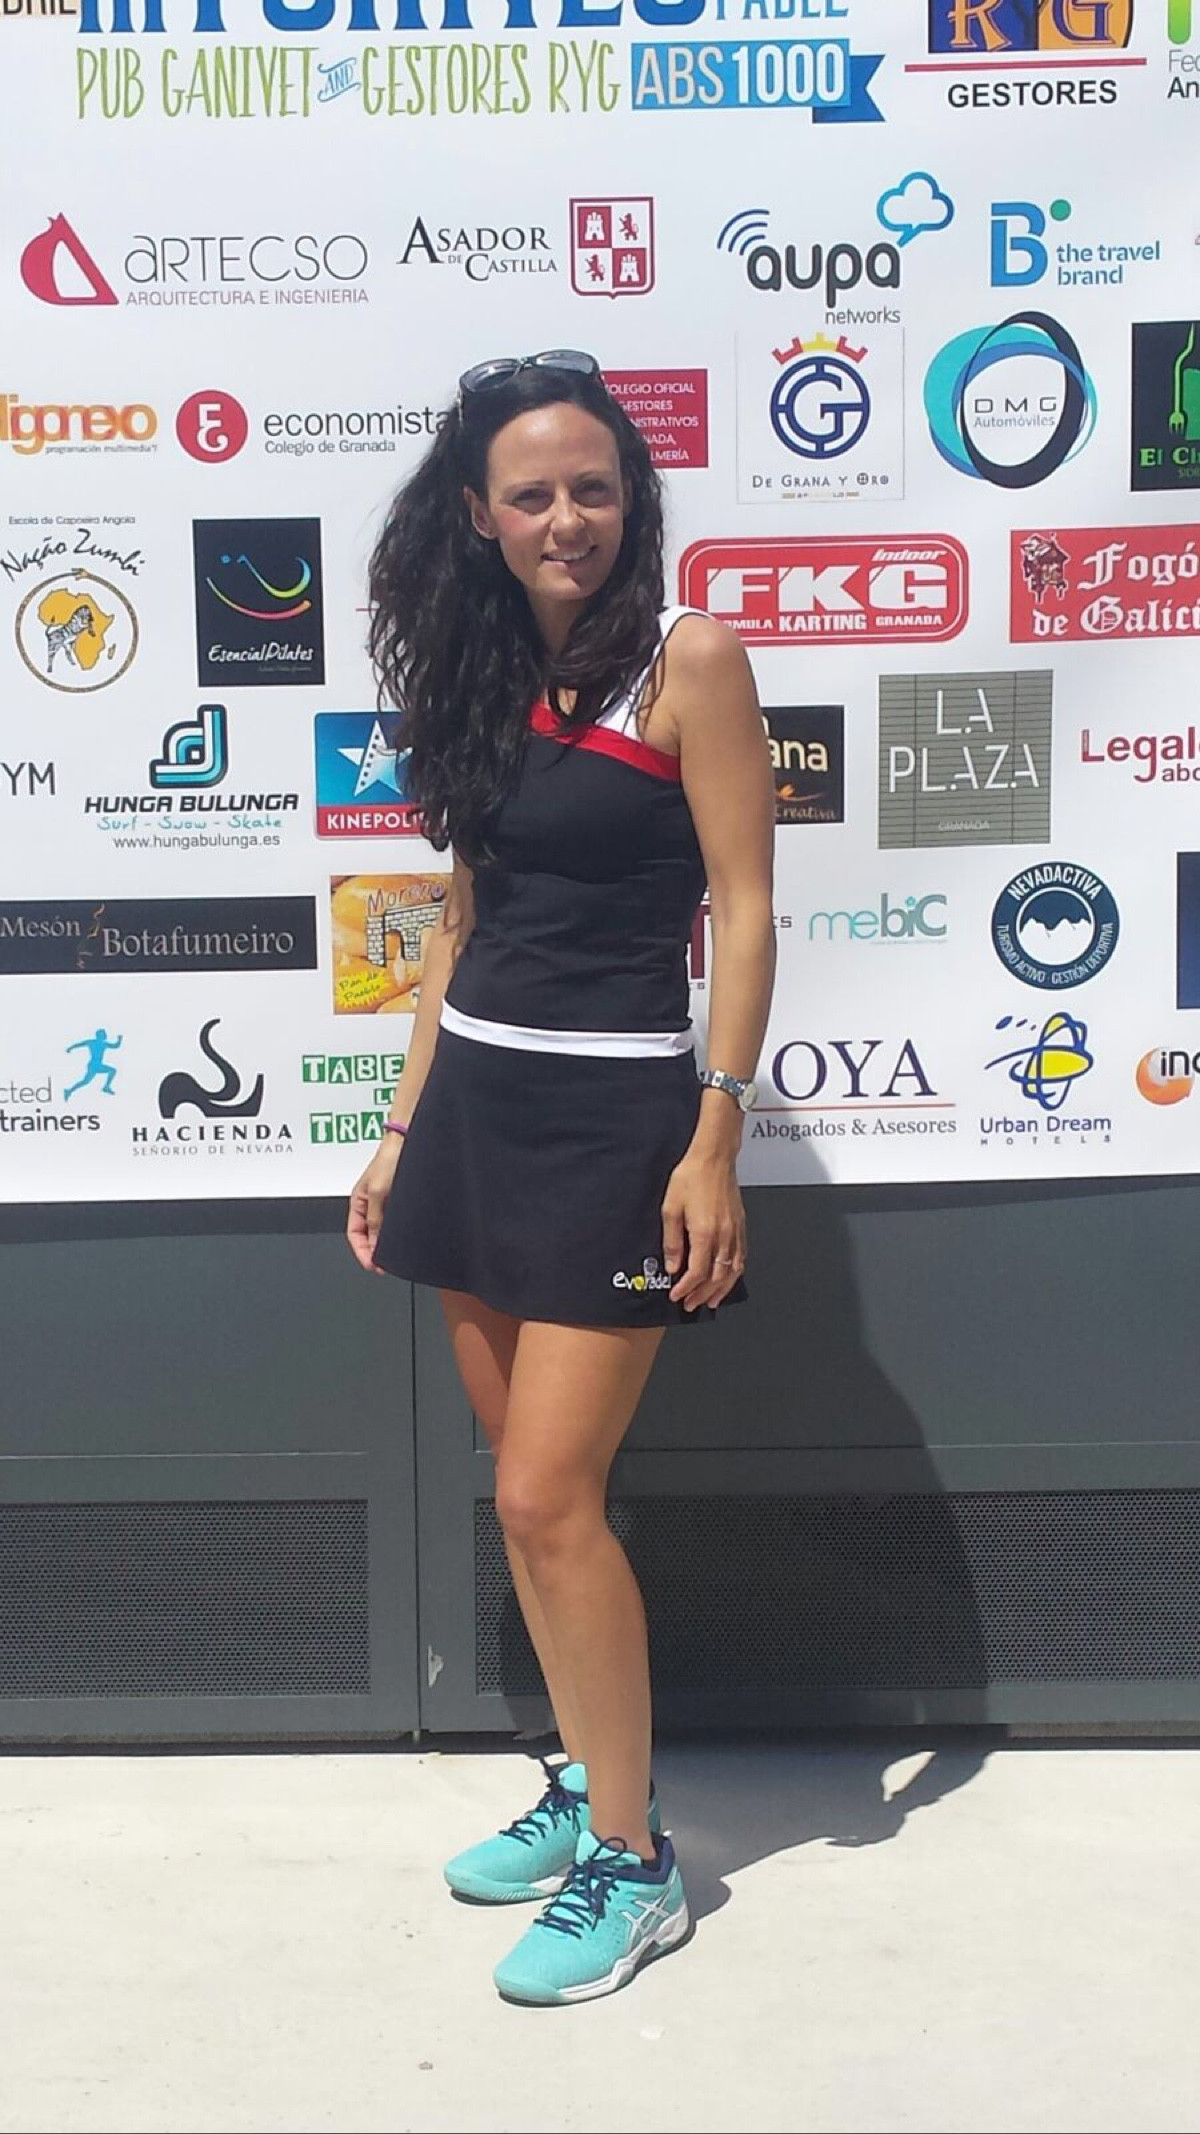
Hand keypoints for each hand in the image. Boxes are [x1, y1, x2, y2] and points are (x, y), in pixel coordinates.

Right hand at [346, 1136, 404, 1273]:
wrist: (408, 1141)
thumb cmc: (389, 1158)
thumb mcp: (378, 1193)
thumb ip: (376, 1220)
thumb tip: (375, 1246)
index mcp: (358, 1202)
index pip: (354, 1234)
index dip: (362, 1252)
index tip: (374, 1266)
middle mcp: (370, 1203)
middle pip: (367, 1235)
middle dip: (373, 1251)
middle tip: (385, 1265)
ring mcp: (384, 1201)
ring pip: (381, 1229)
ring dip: (385, 1243)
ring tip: (394, 1256)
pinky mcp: (398, 1198)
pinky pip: (394, 1221)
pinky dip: (396, 1232)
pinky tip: (404, 1238)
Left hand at [661, 1152, 746, 1311]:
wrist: (714, 1158)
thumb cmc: (690, 1177)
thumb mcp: (670, 1208)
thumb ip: (672, 1241)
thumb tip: (672, 1266)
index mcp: (705, 1233)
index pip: (697, 1272)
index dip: (686, 1288)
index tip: (676, 1295)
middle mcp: (724, 1236)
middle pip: (716, 1277)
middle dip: (702, 1294)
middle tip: (690, 1304)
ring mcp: (735, 1232)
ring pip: (732, 1271)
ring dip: (720, 1290)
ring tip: (709, 1301)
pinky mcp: (741, 1226)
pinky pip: (741, 1257)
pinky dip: (734, 1274)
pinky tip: (727, 1279)